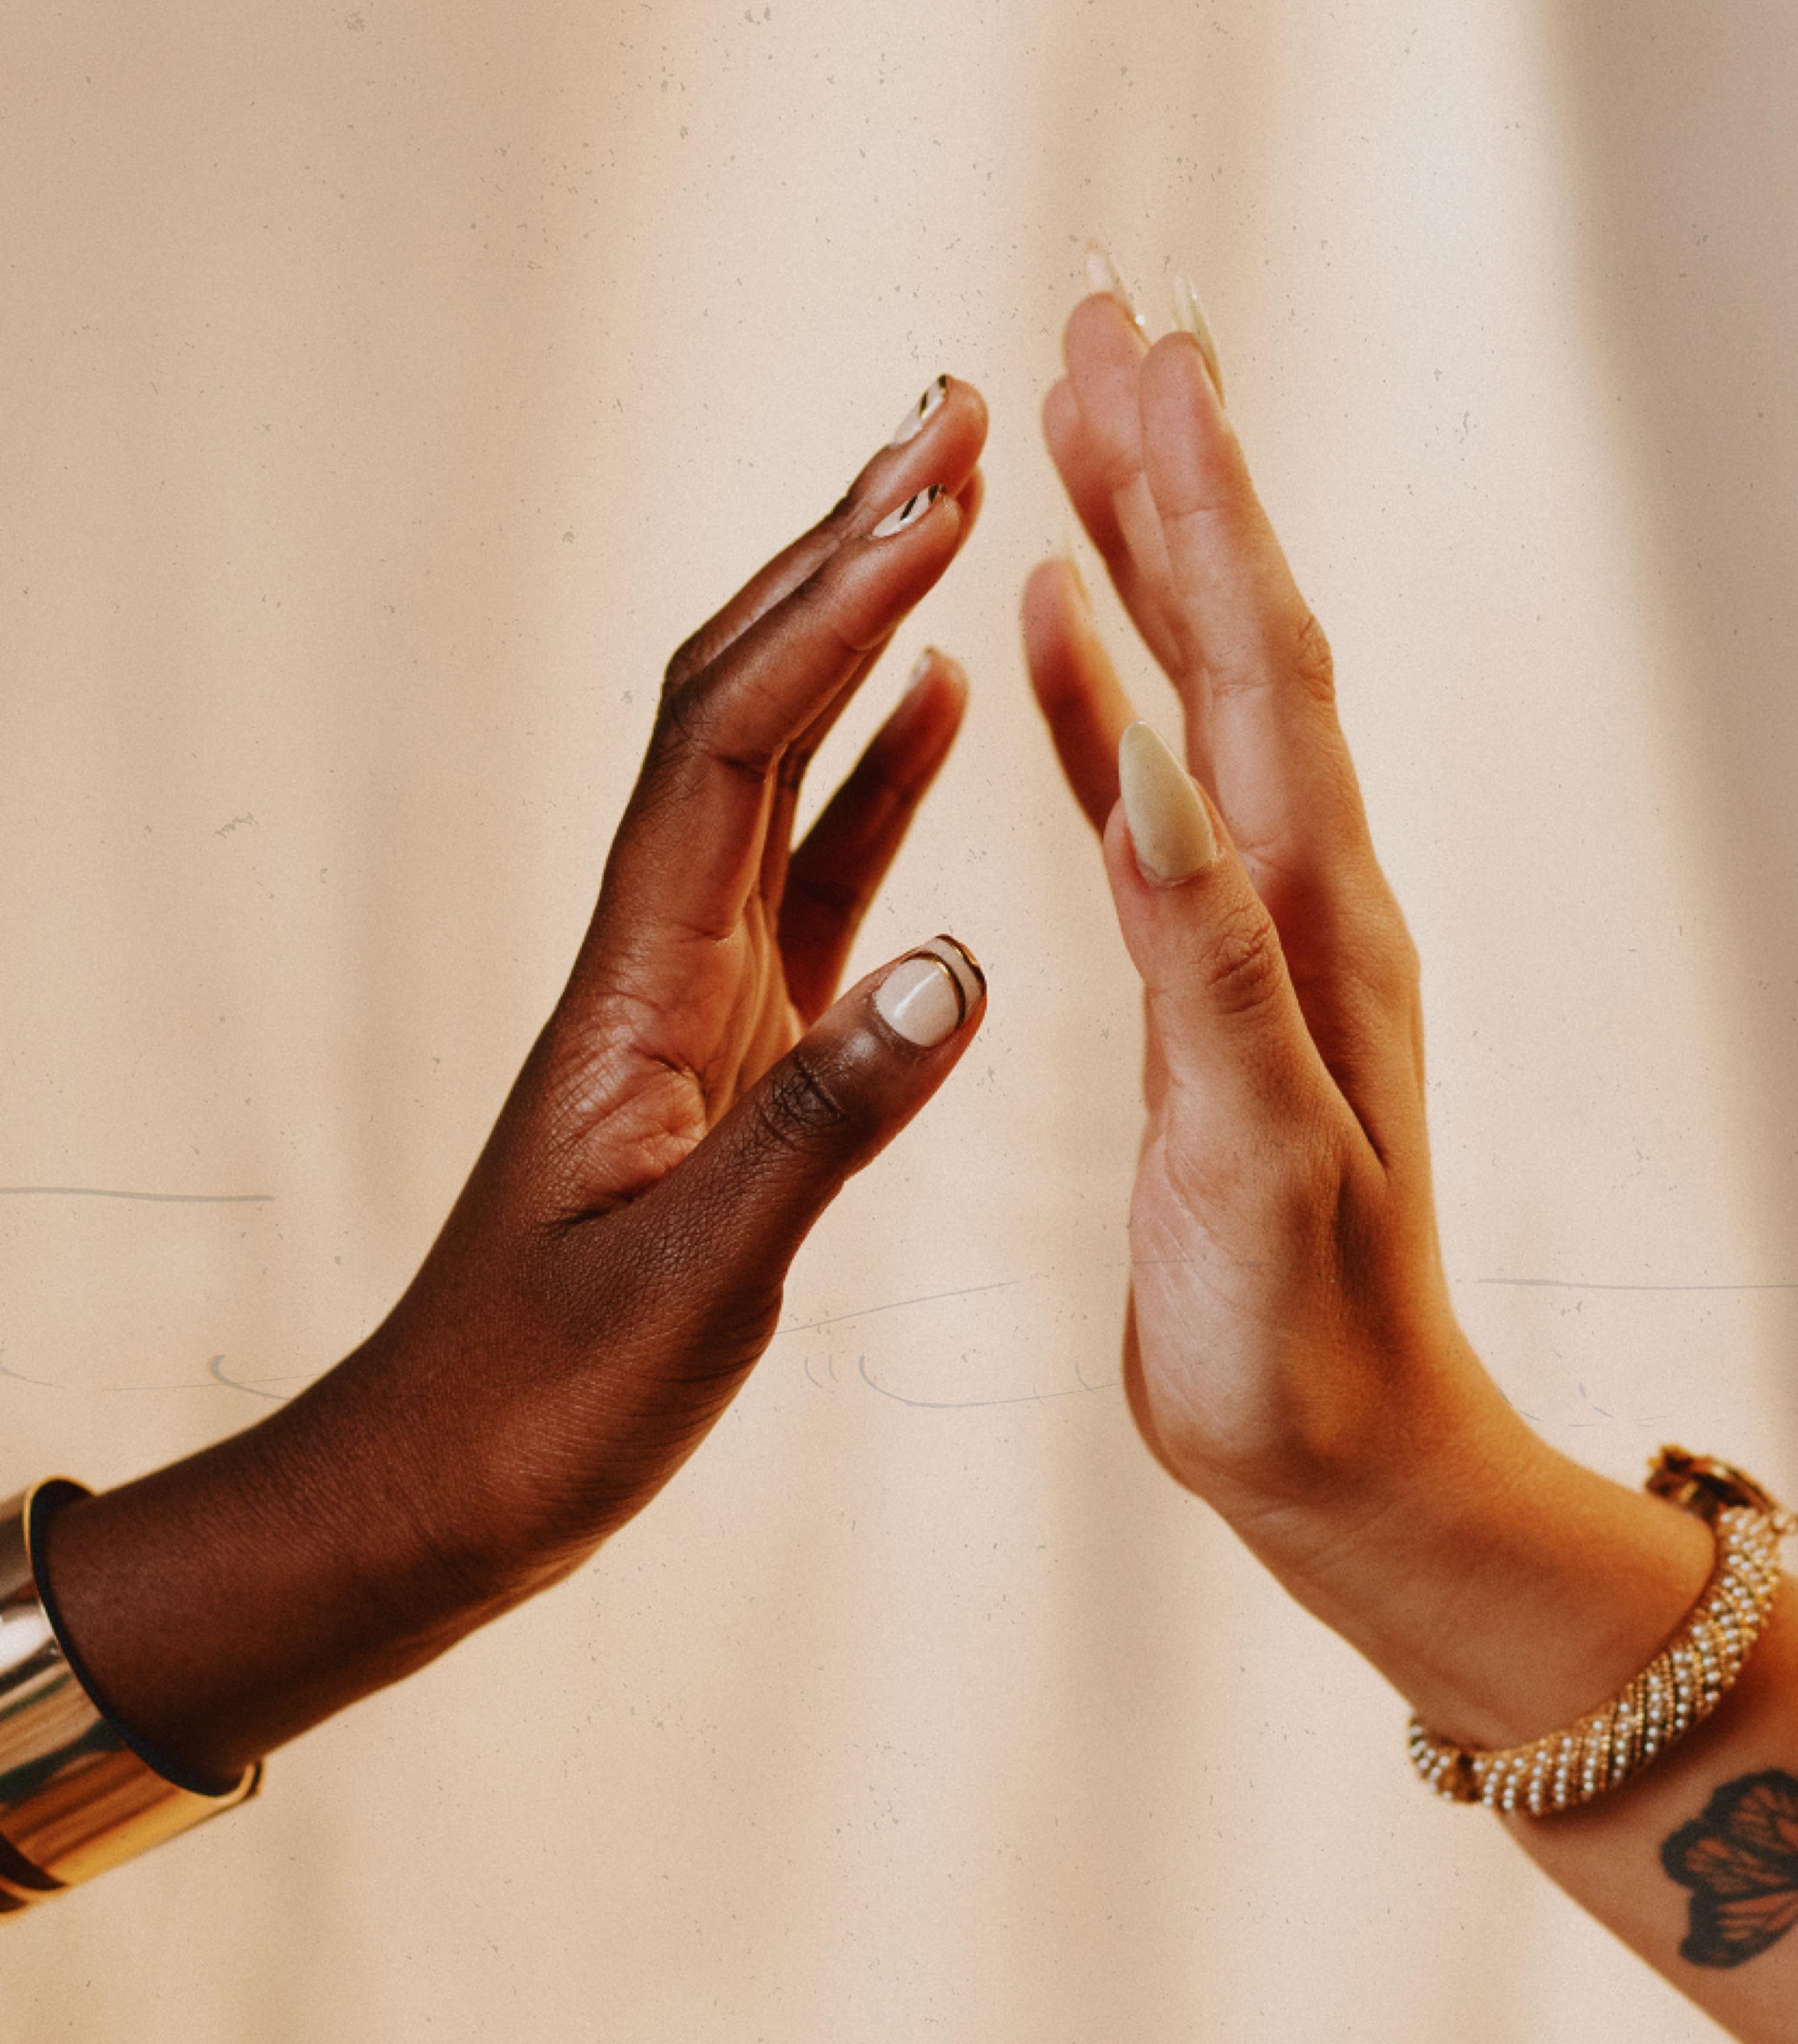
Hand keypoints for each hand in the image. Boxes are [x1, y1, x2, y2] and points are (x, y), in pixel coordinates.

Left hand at [45, 375, 990, 1778]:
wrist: (446, 1482)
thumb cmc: (542, 1401)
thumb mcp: (694, 1279)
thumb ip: (828, 1120)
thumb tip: (965, 961)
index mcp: (641, 986)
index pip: (737, 742)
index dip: (832, 612)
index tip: (929, 499)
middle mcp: (660, 950)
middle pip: (741, 698)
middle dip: (834, 553)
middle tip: (935, 420)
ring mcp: (698, 985)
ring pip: (778, 762)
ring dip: (855, 634)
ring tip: (943, 517)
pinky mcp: (734, 1036)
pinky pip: (813, 869)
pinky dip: (874, 775)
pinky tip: (936, 715)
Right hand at [1023, 287, 1707, 1745]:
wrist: (1343, 1447)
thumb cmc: (1298, 1339)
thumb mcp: (1257, 1158)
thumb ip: (1211, 967)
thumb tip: (1151, 774)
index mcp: (1308, 926)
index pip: (1253, 676)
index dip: (1199, 518)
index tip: (1139, 366)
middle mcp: (1298, 896)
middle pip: (1238, 644)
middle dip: (1178, 481)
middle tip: (1112, 330)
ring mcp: (1257, 927)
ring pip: (1196, 700)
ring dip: (1147, 559)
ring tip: (1084, 437)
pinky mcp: (1211, 979)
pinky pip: (1151, 798)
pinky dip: (1103, 703)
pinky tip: (1057, 641)